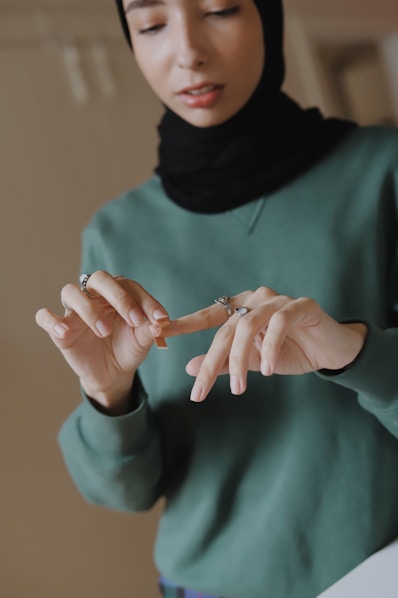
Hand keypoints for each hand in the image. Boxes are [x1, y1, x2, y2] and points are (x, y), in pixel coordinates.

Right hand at [35, 271, 167, 413]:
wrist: (113, 373)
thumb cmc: (128, 347)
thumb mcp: (142, 340)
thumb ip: (150, 329)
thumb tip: (159, 324)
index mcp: (118, 293)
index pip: (130, 286)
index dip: (146, 301)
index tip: (159, 319)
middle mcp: (95, 296)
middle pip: (99, 279)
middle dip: (118, 296)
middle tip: (133, 319)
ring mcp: (75, 311)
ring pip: (71, 293)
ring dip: (89, 310)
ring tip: (104, 331)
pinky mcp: (59, 328)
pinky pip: (45, 316)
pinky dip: (52, 320)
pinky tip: (64, 331)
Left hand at [167, 287, 366, 401]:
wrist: (330, 351)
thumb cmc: (290, 352)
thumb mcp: (251, 362)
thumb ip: (223, 363)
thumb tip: (188, 369)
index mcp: (241, 307)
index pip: (206, 317)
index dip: (182, 325)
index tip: (157, 334)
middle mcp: (256, 298)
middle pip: (225, 330)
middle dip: (211, 363)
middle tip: (200, 392)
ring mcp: (278, 300)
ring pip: (248, 325)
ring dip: (239, 360)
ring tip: (238, 389)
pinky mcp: (301, 305)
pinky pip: (280, 323)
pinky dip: (270, 348)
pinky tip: (267, 370)